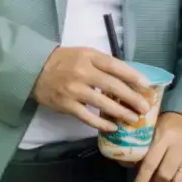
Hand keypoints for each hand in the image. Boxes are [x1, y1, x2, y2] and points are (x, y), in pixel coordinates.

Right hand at [31, 48, 153, 132]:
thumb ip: (102, 63)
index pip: (115, 65)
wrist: (35, 70)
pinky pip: (88, 117)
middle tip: (144, 107)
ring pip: (102, 104)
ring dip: (120, 112)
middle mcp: (83, 72)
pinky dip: (101, 123)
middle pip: (112, 86)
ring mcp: (74, 90)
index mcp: (89, 57)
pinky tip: (113, 127)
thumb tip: (127, 76)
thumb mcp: (84, 53)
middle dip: (131, 97)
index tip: (145, 85)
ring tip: (133, 118)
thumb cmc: (64, 61)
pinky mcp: (67, 106)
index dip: (132, 76)